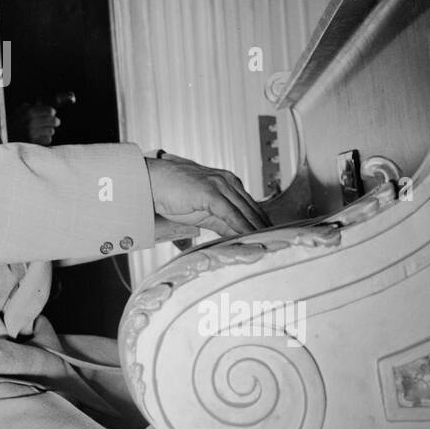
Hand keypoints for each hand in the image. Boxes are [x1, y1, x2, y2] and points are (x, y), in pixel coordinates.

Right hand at [10, 101, 59, 145]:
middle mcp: (31, 122)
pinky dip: (45, 139)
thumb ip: (33, 107)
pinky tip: (39, 137)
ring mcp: (32, 133)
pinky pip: (48, 140)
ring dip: (48, 131)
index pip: (50, 111)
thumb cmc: (13, 123)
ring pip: (51, 131)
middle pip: (54, 121)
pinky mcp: (33, 143)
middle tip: (54, 122)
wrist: (2, 137)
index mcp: (29, 111)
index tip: (51, 114)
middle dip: (54, 121)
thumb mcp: (20, 110)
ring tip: (41, 131)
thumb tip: (47, 107)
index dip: (51, 112)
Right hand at [146, 151, 269, 237]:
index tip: (273, 240)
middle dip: (266, 229)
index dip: (263, 225)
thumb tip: (238, 236)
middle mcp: (228, 182)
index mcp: (229, 183)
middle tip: (279, 247)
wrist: (150, 182)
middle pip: (254, 210)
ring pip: (246, 212)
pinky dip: (242, 227)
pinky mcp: (210, 192)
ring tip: (269, 247)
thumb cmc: (172, 194)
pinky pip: (231, 214)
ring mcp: (220, 185)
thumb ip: (222, 221)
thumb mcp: (203, 210)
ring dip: (258, 231)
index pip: (252, 207)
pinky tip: (250, 238)